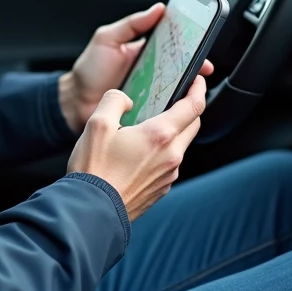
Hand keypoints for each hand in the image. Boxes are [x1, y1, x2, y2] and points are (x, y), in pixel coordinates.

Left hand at [58, 3, 211, 132]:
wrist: (75, 102)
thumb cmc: (89, 70)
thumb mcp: (108, 39)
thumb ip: (132, 24)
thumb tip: (158, 9)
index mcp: (146, 52)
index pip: (173, 43)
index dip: (190, 41)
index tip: (202, 38)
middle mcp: (154, 72)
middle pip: (182, 68)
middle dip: (195, 66)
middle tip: (203, 65)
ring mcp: (153, 93)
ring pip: (178, 90)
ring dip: (188, 88)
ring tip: (193, 85)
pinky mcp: (149, 112)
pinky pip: (166, 110)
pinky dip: (174, 108)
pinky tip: (179, 106)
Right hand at [67, 75, 206, 220]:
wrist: (92, 211)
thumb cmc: (95, 170)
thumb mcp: (96, 123)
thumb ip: (114, 100)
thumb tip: (125, 100)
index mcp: (159, 135)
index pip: (193, 106)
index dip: (198, 88)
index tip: (197, 80)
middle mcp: (171, 156)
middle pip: (193, 125)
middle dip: (189, 108)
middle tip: (174, 98)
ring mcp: (168, 175)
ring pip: (181, 145)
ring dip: (173, 131)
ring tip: (148, 126)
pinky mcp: (161, 189)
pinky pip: (169, 162)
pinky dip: (163, 150)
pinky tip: (139, 151)